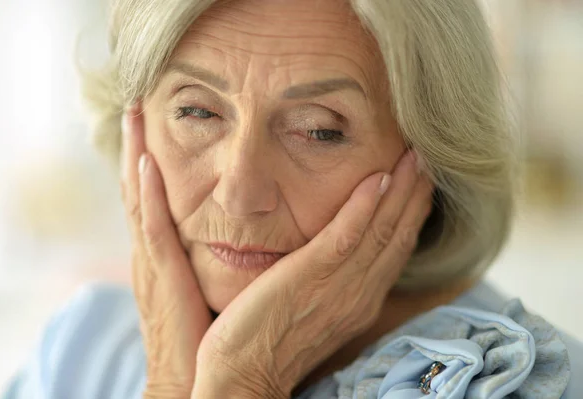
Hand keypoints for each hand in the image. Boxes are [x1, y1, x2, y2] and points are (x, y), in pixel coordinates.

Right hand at [120, 104, 211, 397]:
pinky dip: (148, 196)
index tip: (149, 122)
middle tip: (134, 103)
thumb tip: (242, 232)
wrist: (200, 382)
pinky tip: (149, 164)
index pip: (152, 198)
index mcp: (164, 256)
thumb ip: (214, 256)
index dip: (145, 161)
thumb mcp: (209, 287)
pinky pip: (153, 230)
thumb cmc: (209, 336)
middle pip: (139, 189)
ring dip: (134, 155)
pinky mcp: (163, 278)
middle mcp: (152, 254)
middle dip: (134, 146)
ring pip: (139, 199)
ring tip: (132, 114)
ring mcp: (152, 264)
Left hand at [193, 151, 432, 397]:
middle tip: (428, 158)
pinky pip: (345, 236)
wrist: (243, 377)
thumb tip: (335, 254)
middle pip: (398, 236)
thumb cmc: (270, 343)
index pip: (395, 250)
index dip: (411, 214)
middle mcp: (360, 294)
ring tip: (415, 157)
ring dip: (400, 191)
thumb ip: (331, 282)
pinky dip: (364, 207)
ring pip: (380, 231)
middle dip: (415, 195)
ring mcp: (338, 286)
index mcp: (360, 301)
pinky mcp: (309, 277)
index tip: (420, 182)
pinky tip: (377, 178)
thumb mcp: (313, 310)